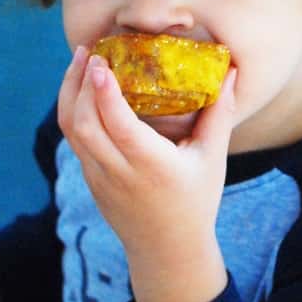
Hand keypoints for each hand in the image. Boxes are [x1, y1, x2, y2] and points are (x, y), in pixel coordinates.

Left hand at [57, 47, 237, 301]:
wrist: (167, 250)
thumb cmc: (196, 201)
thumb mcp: (213, 158)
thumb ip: (219, 112)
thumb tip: (231, 71)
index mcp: (152, 167)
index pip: (119, 126)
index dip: (104, 92)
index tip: (102, 62)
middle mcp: (119, 173)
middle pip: (83, 124)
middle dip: (80, 84)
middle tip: (91, 51)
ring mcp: (99, 178)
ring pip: (71, 131)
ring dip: (70, 93)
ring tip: (81, 61)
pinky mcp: (90, 180)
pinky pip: (75, 140)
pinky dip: (73, 110)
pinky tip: (83, 88)